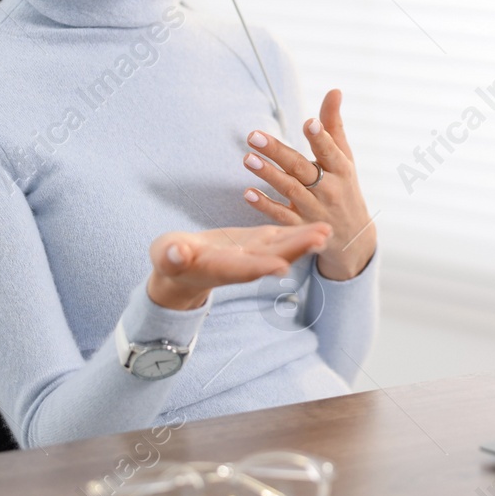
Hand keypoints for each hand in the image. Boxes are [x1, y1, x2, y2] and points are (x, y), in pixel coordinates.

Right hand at [146, 222, 332, 310]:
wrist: (183, 265)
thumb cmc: (170, 260)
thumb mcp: (167, 257)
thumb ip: (172, 256)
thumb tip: (175, 254)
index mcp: (222, 268)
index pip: (243, 269)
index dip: (260, 268)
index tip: (280, 266)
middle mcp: (245, 264)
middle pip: (273, 257)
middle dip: (296, 249)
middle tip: (320, 240)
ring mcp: (255, 253)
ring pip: (284, 247)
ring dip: (306, 240)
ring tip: (328, 231)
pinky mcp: (259, 242)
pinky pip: (283, 237)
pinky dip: (301, 231)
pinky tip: (321, 226)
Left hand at [243, 88, 376, 280]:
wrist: (354, 238)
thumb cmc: (345, 188)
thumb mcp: (345, 158)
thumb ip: (334, 126)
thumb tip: (334, 90)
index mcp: (341, 169)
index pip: (330, 151)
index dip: (321, 138)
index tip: (309, 123)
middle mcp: (328, 189)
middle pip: (301, 168)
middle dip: (278, 152)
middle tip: (253, 135)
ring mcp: (314, 210)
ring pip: (289, 190)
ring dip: (268, 174)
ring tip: (247, 158)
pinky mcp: (300, 227)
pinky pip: (281, 216)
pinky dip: (264, 205)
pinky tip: (248, 192)